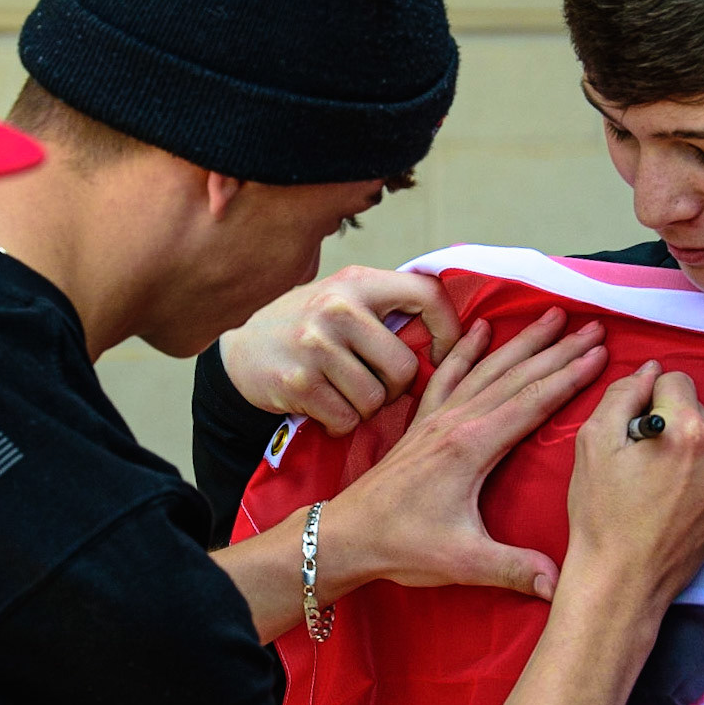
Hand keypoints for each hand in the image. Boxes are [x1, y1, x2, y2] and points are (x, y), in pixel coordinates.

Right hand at [220, 265, 461, 434]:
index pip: (427, 295)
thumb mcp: (344, 298)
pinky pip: (345, 420)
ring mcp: (315, 345)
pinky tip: (325, 408)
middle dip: (396, 388)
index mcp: (358, 281)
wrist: (239, 351)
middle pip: (404, 368)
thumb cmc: (307, 327)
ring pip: (375, 399)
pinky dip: (340, 423)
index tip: (442, 355)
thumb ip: (389, 307)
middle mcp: (338, 308)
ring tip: (344, 393)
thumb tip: (463, 331)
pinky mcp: (297, 382)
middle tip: (375, 385)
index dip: (448, 331)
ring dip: (365, 408)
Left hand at [321, 307, 607, 601]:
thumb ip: (513, 568)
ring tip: (551, 316)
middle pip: (516, 375)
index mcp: (472, 446)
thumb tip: (559, 583)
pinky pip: (449, 373)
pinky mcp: (422, 422)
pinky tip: (480, 328)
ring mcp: (437, 418)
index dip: (570, 376)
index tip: (600, 354)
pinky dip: (467, 348)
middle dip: (557, 349)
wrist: (346, 536)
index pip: (532, 401)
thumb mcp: (462, 562)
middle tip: (591, 326)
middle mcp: (456, 421)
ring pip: (488, 368)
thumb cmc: (402, 546)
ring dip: (522, 341)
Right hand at [560, 365, 703, 621]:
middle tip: (638, 461)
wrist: (621, 584)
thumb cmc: (601, 515)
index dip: (645, 400)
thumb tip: (649, 371)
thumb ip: (623, 393)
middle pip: (694, 408)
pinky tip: (668, 501)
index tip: (630, 431)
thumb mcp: (593, 442)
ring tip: (653, 484)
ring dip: (683, 448)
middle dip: (668, 423)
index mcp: (688, 430)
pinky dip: (695, 475)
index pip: (674, 379)